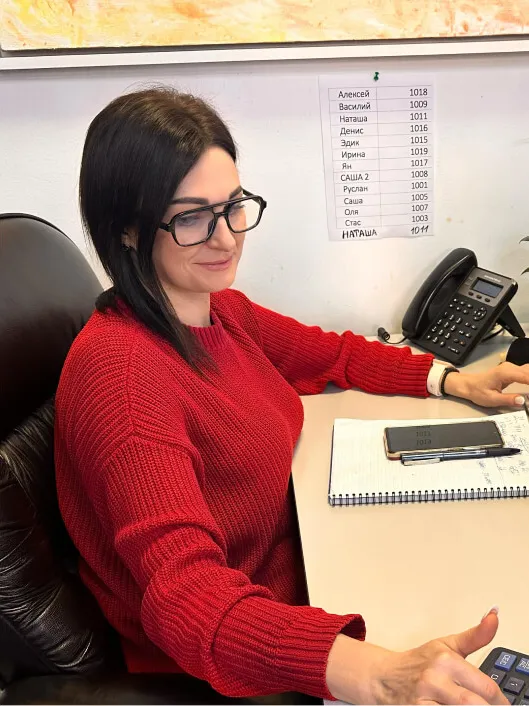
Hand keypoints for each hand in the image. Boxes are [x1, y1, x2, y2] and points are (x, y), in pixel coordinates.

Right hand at [327, 609, 508, 703]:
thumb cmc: (418, 662)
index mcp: (446, 660)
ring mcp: (424, 699)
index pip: (486, 688)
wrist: (383, 676)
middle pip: (475, 705)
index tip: (504, 705)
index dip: (500, 702)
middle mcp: (435, 679)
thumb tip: (494, 616)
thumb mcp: (447, 645)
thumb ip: (475, 635)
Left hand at [443, 362, 528, 407]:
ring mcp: (511, 368)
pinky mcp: (512, 371)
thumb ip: (508, 400)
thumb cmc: (477, 391)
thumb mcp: (491, 399)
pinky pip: (527, 372)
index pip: (527, 376)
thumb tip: (522, 401)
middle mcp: (510, 368)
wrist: (468, 385)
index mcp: (505, 373)